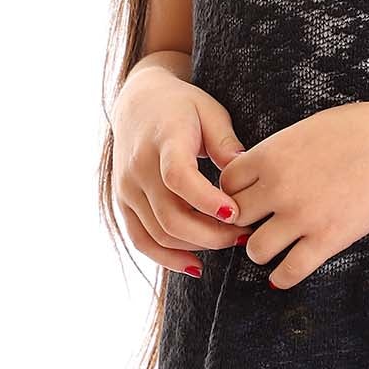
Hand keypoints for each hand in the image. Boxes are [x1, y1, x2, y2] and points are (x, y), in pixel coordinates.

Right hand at [111, 63, 255, 276]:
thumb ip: (225, 142)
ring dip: (196, 246)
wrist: (138, 102)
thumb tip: (245, 173)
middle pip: (170, 215)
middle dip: (211, 234)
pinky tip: (195, 265)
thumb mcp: (209, 111)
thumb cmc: (182, 106)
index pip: (178, 177)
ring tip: (229, 243)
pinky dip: (166, 258)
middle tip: (244, 235)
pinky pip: (141, 240)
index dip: (206, 200)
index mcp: (163, 140)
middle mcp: (139, 167)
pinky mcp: (123, 203)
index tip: (235, 212)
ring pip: (158, 234)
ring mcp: (127, 188)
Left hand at [218, 99, 368, 288]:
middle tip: (260, 222)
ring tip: (276, 245)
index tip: (250, 195)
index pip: (226, 184)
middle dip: (246, 221)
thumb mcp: (307, 128)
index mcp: (271, 155)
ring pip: (256, 250)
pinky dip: (282, 276)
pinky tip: (286, 271)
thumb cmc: (359, 128)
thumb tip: (259, 171)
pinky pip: (288, 273)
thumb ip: (277, 151)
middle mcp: (279, 188)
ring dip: (263, 249)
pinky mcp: (327, 240)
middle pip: (236, 217)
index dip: (236, 191)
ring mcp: (302, 217)